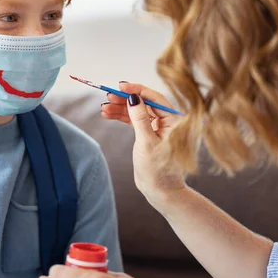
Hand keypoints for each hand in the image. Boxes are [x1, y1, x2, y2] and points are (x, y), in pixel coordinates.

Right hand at [100, 82, 185, 209]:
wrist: (159, 191)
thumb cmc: (157, 169)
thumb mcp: (147, 142)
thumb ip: (139, 119)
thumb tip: (132, 97)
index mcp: (174, 121)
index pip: (155, 98)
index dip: (137, 90)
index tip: (121, 86)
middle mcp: (167, 121)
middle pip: (144, 103)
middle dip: (125, 99)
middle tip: (108, 96)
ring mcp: (157, 127)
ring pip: (137, 111)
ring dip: (120, 108)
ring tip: (104, 108)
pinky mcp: (148, 134)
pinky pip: (134, 121)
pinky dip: (121, 117)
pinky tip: (108, 114)